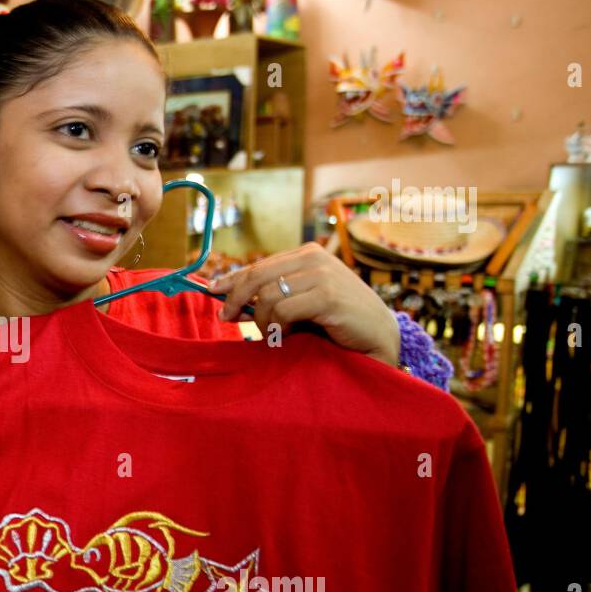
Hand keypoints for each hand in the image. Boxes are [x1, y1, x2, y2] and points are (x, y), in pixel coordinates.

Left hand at [209, 242, 400, 364]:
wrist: (378, 336)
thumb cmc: (337, 322)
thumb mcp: (301, 304)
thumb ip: (273, 298)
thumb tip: (231, 304)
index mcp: (306, 255)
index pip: (259, 265)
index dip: (232, 278)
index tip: (212, 290)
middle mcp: (313, 258)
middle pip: (256, 276)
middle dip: (235, 299)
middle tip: (227, 319)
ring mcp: (322, 275)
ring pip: (267, 297)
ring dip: (263, 321)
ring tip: (276, 335)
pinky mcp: (328, 296)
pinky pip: (283, 311)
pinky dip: (279, 328)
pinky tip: (289, 336)